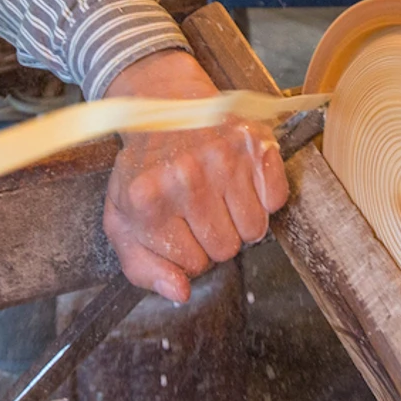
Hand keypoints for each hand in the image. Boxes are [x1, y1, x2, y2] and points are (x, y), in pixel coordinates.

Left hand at [101, 50, 288, 303]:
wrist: (163, 107)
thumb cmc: (144, 171)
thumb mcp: (123, 222)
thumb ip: (143, 267)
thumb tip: (181, 293)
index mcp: (147, 200)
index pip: (193, 265)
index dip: (189, 253)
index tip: (179, 228)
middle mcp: (186, 176)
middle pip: (226, 249)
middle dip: (215, 238)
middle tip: (200, 211)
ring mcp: (222, 156)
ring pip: (255, 230)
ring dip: (241, 221)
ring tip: (220, 197)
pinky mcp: (253, 142)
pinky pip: (277, 200)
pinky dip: (265, 197)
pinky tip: (240, 182)